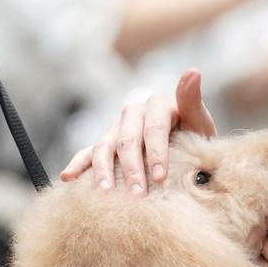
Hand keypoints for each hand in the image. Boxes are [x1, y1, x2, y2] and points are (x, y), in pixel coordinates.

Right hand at [59, 68, 217, 193]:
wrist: (185, 152)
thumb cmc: (194, 139)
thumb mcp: (199, 122)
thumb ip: (192, 100)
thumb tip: (192, 71)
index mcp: (156, 105)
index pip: (153, 127)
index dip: (156, 152)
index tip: (160, 176)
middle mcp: (133, 113)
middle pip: (127, 139)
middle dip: (132, 169)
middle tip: (138, 195)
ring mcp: (115, 129)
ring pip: (104, 147)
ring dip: (103, 171)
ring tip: (106, 194)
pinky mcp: (104, 145)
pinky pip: (87, 153)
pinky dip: (77, 164)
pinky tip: (67, 178)